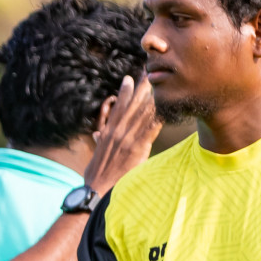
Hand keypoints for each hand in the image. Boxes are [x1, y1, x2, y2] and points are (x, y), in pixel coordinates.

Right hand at [81, 74, 159, 193]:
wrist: (96, 189)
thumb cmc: (95, 175)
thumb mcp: (95, 155)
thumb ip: (99, 142)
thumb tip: (97, 135)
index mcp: (107, 133)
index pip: (117, 108)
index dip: (124, 92)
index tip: (130, 78)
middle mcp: (116, 132)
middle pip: (131, 105)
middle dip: (141, 88)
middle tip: (150, 71)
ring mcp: (126, 139)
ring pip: (141, 113)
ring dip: (152, 96)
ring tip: (160, 82)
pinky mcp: (136, 148)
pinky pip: (150, 129)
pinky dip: (157, 116)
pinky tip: (165, 106)